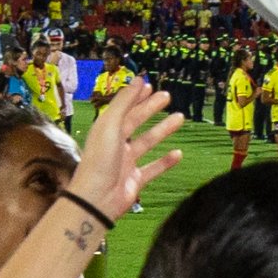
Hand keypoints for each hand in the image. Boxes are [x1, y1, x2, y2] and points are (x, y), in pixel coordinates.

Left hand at [67, 75, 185, 222]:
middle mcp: (116, 143)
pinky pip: (154, 167)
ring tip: (180, 118)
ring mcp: (127, 162)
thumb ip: (124, 102)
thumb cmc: (100, 159)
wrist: (97, 198)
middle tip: (167, 97)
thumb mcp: (110, 124)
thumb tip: (138, 80)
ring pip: (148, 142)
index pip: (124, 108)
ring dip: (163, 130)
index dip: (135, 96)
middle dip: (151, 108)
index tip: (149, 85)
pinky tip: (178, 154)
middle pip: (136, 121)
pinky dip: (166, 161)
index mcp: (107, 129)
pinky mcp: (136, 179)